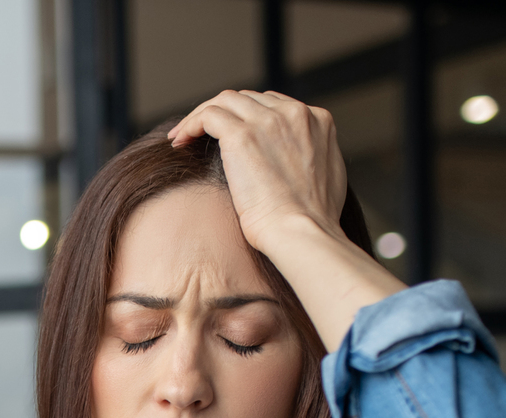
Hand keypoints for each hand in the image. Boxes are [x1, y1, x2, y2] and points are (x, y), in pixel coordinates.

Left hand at [166, 89, 347, 253]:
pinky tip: (179, 141)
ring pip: (225, 101)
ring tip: (182, 137)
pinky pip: (209, 115)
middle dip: (223, 114)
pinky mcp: (242, 136)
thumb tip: (291, 159)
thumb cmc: (310, 220)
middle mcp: (294, 113)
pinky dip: (191, 123)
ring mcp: (268, 121)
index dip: (247, 117)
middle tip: (200, 135)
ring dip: (201, 115)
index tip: (230, 136)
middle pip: (248, 99)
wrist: (301, 231)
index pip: (274, 105)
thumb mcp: (325, 176)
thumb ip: (309, 155)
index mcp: (318, 120)